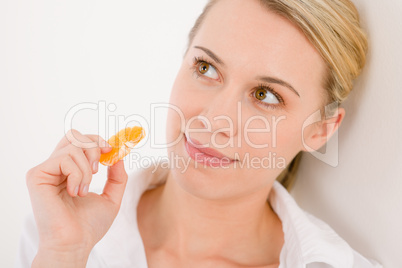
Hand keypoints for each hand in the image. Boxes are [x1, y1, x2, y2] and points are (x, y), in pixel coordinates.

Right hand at [26, 129, 127, 266]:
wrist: (75, 243)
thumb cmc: (89, 225)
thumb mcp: (111, 196)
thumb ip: (117, 176)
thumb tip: (118, 155)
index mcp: (70, 171)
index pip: (80, 141)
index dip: (97, 140)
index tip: (111, 149)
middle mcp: (56, 168)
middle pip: (74, 135)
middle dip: (94, 145)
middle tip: (101, 165)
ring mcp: (46, 171)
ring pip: (72, 146)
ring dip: (87, 168)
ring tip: (84, 191)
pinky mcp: (37, 175)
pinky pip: (64, 158)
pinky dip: (77, 174)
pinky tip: (75, 192)